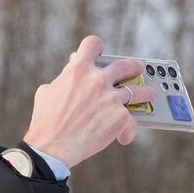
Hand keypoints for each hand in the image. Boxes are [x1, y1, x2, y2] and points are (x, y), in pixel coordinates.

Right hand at [23, 35, 152, 167]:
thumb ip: (62, 82)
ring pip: (139, 92)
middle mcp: (97, 80)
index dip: (96, 48)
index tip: (99, 53)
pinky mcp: (120, 117)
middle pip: (125, 66)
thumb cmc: (45, 122)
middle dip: (133, 67)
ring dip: (145, 93)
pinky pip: (131, 121)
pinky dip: (127, 130)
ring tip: (148, 95)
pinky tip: (124, 136)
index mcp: (77, 70)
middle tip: (137, 69)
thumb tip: (66, 81)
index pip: (92, 44)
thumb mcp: (46, 93)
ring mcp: (111, 98)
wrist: (52, 148)